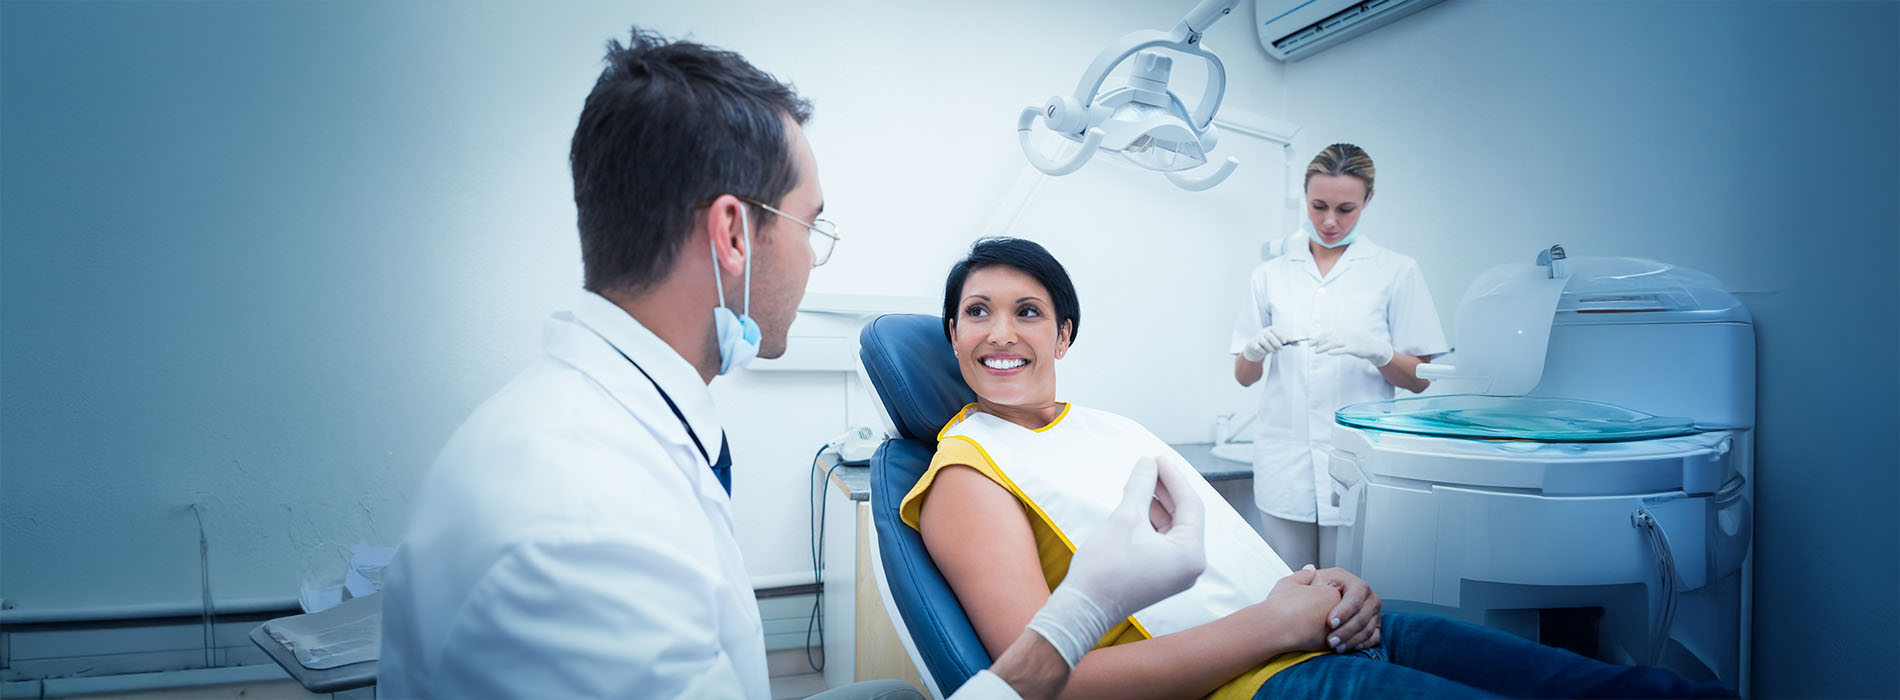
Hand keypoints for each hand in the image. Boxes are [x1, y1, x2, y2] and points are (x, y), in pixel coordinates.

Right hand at [1027, 454, 1206, 666]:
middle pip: (1184, 516)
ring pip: (1173, 528)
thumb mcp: (1126, 517)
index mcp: (1191, 554)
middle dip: (1166, 490)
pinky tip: (1137, 506)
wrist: (1083, 608)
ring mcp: (1177, 574)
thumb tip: (1147, 462)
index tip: (1157, 458)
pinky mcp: (1162, 576)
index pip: (1190, 504)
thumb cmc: (1105, 566)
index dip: (1173, 477)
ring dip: (1158, 505)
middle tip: (1150, 466)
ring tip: (1141, 482)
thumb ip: (1141, 486)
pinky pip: (1163, 542)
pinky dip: (1152, 522)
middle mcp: (1190, 566)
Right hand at [1241, 326, 1291, 362]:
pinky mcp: (1253, 344)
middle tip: (1281, 349)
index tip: (1285, 341)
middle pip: (1269, 336)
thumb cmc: (1269, 343)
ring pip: (1264, 342)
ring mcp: (1257, 338)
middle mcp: (1263, 332)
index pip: (1275, 330)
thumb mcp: (1278, 341)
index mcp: (1270, 329)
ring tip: (1274, 351)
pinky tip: (1265, 352)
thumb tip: (1299, 344)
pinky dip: (1263, 352)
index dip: (1280, 335)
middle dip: (1276, 344)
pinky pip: (1259, 348)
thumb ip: (1288, 342)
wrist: (1255, 348)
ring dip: (1271, 349)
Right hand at [1259, 567, 1341, 651]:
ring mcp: (1335, 629)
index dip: (1313, 599)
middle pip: (1332, 612)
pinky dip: (1318, 640)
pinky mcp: (1329, 646)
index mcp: (1331, 593)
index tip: (1300, 602)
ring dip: (1319, 628)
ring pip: (1330, 628)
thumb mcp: (1290, 583)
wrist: (1274, 628)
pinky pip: (1326, 641)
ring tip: (1300, 626)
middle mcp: (1337, 611)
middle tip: (1300, 614)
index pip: (1329, 595)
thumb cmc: (1280, 605)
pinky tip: (1304, 638)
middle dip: (1319, 614)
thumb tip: (1310, 569)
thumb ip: (1303, 575)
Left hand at [1310, 328, 1393, 366]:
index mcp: (1342, 331)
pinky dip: (1336, 351)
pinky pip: (1344, 349)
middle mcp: (1345, 335)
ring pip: (1334, 344)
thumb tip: (1321, 343)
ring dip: (1324, 347)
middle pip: (1329, 338)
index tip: (1310, 343)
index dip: (1318, 338)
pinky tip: (1329, 353)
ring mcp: (1350, 341)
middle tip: (1311, 347)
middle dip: (1319, 342)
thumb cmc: (1356, 343)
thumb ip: (1335, 340)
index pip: (1327, 333)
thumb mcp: (1345, 339)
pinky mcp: (1354, 348)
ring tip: (1316, 351)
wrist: (1372, 346)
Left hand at [1311, 567, 1381, 651]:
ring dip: (1351, 640)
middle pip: (1363, 615)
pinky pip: (1374, 637)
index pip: (1355, 596)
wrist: (1321, 602)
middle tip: (1330, 641)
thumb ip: (1306, 576)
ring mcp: (1372, 610)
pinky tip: (1348, 647)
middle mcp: (1366, 595)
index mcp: (1352, 581)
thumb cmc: (1315, 592)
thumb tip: (1309, 569)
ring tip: (1335, 647)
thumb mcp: (1309, 581)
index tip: (1330, 623)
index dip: (1344, 611)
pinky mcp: (1374, 624)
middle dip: (1346, 630)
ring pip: (1368, 628)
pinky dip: (1362, 644)